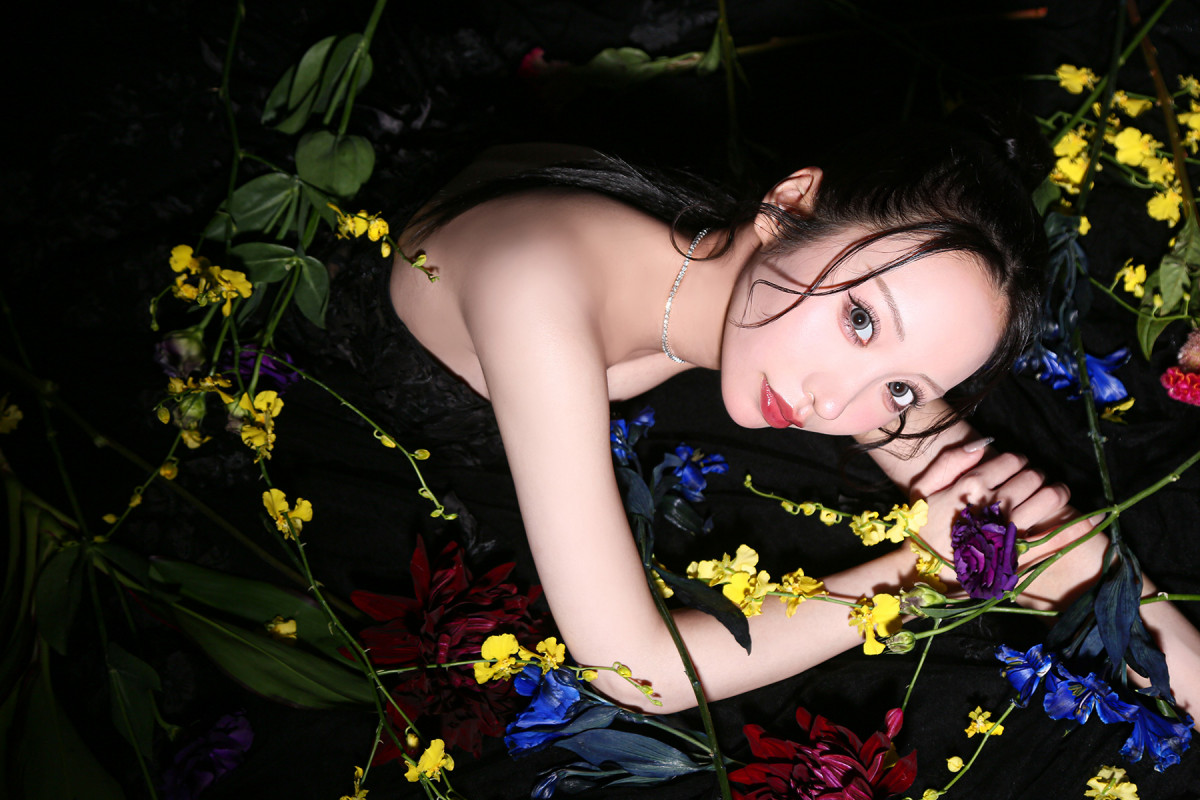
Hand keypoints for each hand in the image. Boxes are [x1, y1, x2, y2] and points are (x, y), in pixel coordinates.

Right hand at [911, 443, 1071, 557]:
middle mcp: (992, 503)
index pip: (1012, 460)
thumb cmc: (924, 529)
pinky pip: (1053, 530)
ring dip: (1056, 493)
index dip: (1017, 461)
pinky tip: (1069, 519)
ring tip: (1054, 494)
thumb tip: (983, 444)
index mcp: (971, 485)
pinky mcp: (1020, 551)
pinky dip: (1066, 523)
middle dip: (1036, 476)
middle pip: (1032, 476)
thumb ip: (949, 461)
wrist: (925, 572)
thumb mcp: (922, 489)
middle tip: (1033, 483)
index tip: (1016, 468)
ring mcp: (1008, 527)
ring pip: (1049, 497)